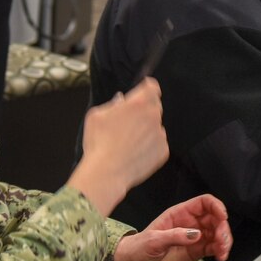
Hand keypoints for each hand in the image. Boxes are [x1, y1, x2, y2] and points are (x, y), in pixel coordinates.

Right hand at [67, 78, 167, 216]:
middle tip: (130, 121)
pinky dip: (150, 146)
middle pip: (155, 106)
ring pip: (156, 126)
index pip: (152, 87)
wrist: (107, 172)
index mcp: (138, 103)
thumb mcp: (96, 116)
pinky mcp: (163, 151)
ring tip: (129, 142)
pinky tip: (135, 152)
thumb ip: (113, 104)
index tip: (144, 90)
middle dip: (144, 110)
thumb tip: (121, 100)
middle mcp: (153, 116)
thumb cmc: (99, 143)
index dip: (147, 88)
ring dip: (146, 129)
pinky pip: (158, 143)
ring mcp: (160, 134)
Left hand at [113, 194, 232, 260]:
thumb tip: (196, 235)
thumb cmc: (139, 248)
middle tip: (222, 243)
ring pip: (216, 234)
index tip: (223, 218)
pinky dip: (219, 251)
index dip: (216, 207)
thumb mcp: (154, 240)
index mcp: (180, 214)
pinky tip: (220, 257)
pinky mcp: (195, 251)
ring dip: (224, 241)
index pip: (204, 203)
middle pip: (214, 219)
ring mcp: (194, 237)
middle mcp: (190, 223)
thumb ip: (175, 236)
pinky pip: (212, 248)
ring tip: (222, 253)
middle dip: (222, 229)